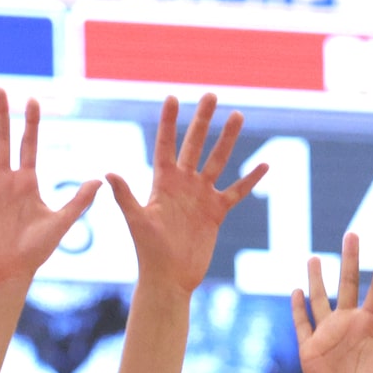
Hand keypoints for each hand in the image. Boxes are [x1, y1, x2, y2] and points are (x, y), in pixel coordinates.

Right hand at [0, 89, 98, 288]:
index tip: (32, 99)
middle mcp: (6, 178)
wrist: (13, 270)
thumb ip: (78, 200)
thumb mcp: (61, 221)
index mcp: (28, 180)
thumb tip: (99, 180)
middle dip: (1, 114)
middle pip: (3, 139)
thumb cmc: (37, 249)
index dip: (31, 122)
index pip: (30, 144)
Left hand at [107, 92, 266, 293]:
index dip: (168, 121)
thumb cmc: (148, 251)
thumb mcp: (137, 221)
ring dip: (228, 139)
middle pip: (195, 144)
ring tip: (238, 116)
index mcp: (162, 182)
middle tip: (211, 95)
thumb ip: (125, 196)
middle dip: (203, 120)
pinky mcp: (216, 212)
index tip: (173, 97)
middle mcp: (183, 184)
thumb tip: (108, 173)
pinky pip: (236, 191)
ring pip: (218, 161)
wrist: (169, 277)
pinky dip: (250, 179)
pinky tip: (264, 164)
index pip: (166, 144)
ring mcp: (201, 196)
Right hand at [296, 234, 372, 372]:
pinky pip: (302, 323)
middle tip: (351, 233)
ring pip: (320, 299)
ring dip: (317, 279)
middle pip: (348, 284)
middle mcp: (349, 324)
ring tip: (313, 257)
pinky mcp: (310, 349)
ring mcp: (328, 335)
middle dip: (349, 259)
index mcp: (370, 324)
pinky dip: (297, 307)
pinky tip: (295, 291)